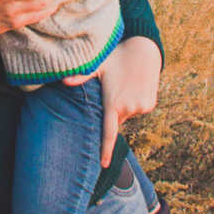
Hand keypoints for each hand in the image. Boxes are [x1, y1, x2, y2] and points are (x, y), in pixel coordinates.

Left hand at [67, 36, 160, 167]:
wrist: (144, 48)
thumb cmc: (116, 56)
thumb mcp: (98, 66)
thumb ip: (82, 76)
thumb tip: (63, 81)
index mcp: (113, 103)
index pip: (109, 133)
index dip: (106, 150)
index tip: (104, 165)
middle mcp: (129, 108)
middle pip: (117, 120)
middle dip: (112, 112)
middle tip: (113, 90)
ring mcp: (141, 107)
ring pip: (128, 114)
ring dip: (124, 106)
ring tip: (124, 84)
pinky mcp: (150, 105)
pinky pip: (138, 109)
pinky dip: (135, 102)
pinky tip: (134, 85)